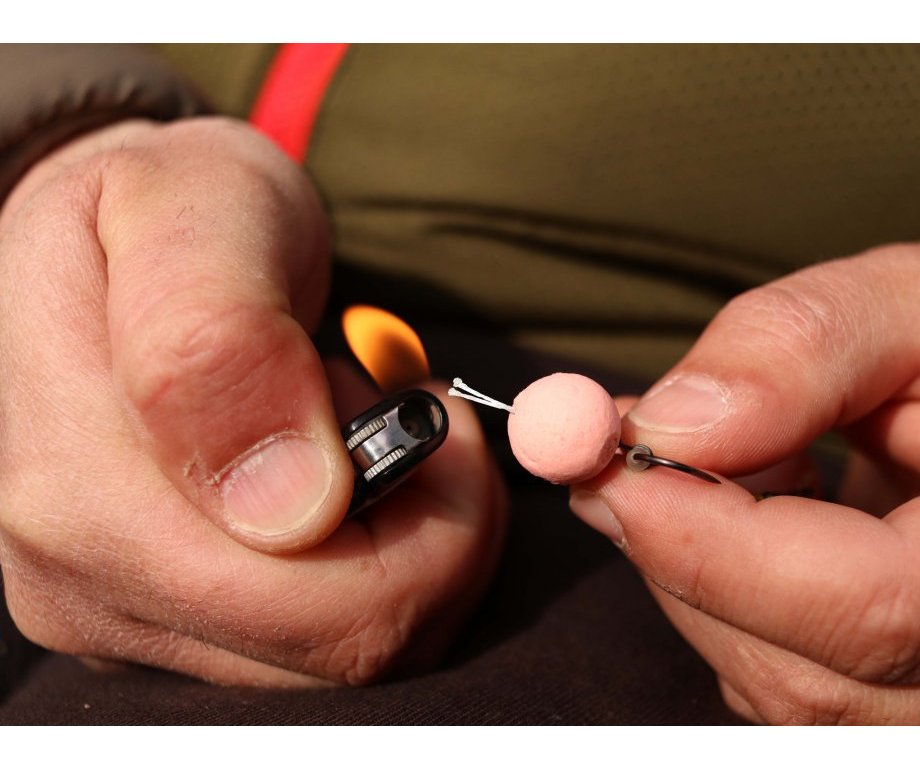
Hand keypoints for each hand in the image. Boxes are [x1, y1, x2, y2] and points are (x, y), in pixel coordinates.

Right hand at [0, 117, 504, 684]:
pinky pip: (320, 642)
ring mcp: (124, 612)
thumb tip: (287, 506)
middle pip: (344, 651)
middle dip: (432, 536)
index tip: (431, 410)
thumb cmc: (167, 205)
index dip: (430, 527)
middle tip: (424, 417)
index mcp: (85, 489)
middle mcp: (87, 581)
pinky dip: (374, 566)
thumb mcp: (195, 212)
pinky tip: (347, 479)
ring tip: (367, 429)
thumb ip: (223, 341)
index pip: (318, 610)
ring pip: (344, 659)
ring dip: (406, 547)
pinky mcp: (164, 620)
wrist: (117, 239)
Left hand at [571, 240, 919, 723]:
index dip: (716, 551)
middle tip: (622, 448)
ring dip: (695, 571)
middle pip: (805, 671)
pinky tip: (746, 511)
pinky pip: (775, 678)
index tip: (612, 472)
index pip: (873, 608)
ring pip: (774, 686)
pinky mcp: (898, 694)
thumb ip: (801, 346)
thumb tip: (665, 428)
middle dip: (681, 555)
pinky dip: (718, 593)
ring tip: (725, 459)